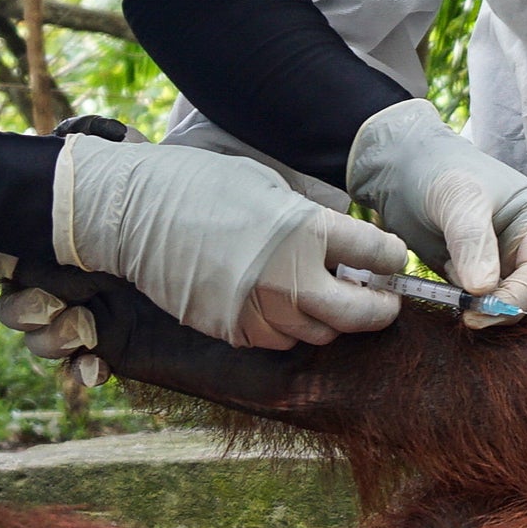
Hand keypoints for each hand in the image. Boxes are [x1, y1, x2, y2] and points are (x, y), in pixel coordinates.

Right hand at [50, 131, 406, 348]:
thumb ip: (313, 222)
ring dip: (333, 318)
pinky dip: (291, 327)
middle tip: (384, 298)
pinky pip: (279, 340)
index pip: (377, 255)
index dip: (392, 257)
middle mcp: (288, 279)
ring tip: (329, 295)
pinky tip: (286, 304)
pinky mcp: (232, 331)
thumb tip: (348, 245)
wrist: (134, 213)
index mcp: (305, 231)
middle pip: (360, 313)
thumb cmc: (203, 187)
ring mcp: (258, 312)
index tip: (392, 257)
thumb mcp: (272, 188)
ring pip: (320, 333)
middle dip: (381, 308)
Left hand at [346, 98, 526, 326]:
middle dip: (502, 309)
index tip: (476, 313)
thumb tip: (484, 291)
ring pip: (513, 307)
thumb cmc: (437, 170)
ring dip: (485, 312)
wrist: (401, 169)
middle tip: (465, 315)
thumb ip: (472, 242)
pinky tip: (447, 296)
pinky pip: (487, 307)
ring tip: (452, 296)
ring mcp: (511, 264)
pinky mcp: (485, 278)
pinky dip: (470, 310)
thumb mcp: (457, 199)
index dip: (514, 297)